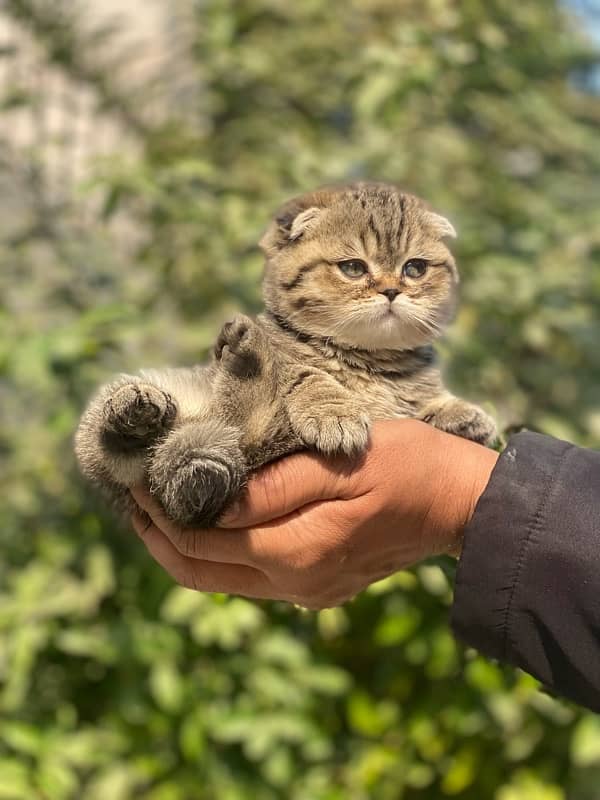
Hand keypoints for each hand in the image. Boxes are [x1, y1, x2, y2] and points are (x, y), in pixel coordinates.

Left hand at [131, 420, 497, 609]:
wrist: (460, 505)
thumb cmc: (406, 466)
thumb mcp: (338, 464)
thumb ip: (272, 489)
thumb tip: (212, 505)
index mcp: (294, 552)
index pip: (201, 541)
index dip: (161, 514)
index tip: (138, 480)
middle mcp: (294, 583)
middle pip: (201, 573)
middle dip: (159, 539)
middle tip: (135, 501)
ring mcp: (308, 591)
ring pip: (224, 581)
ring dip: (186, 548)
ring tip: (162, 511)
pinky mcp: (320, 585)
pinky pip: (252, 578)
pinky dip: (220, 554)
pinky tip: (215, 523)